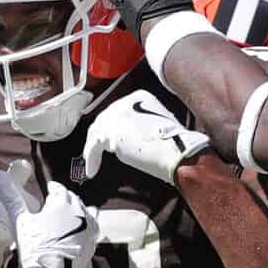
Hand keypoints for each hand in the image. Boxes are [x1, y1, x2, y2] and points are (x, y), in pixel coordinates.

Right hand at [15, 179, 93, 267]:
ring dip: (77, 211)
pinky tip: (79, 229)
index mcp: (63, 203)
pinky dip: (85, 225)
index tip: (51, 188)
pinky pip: (92, 228)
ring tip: (68, 215)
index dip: (54, 188)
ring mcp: (89, 228)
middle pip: (73, 200)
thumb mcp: (21, 220)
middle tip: (56, 203)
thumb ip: (12, 199)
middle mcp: (79, 213)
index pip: (60, 189)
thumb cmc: (35, 247)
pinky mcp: (92, 243)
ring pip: (86, 212)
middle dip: (64, 199)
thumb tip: (1, 182)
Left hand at [84, 88, 208, 182]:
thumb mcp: (161, 123)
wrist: (175, 150)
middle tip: (97, 150)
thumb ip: (144, 123)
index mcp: (139, 97)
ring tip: (92, 161)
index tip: (110, 139)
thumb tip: (133, 135)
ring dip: (92, 148)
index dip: (112, 126)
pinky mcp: (110, 132)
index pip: (118, 111)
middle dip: (99, 136)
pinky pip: (93, 146)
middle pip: (104, 119)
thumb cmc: (174, 142)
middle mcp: (124, 102)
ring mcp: (115, 116)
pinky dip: (92, 158)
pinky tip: (92, 170)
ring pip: (96, 131)